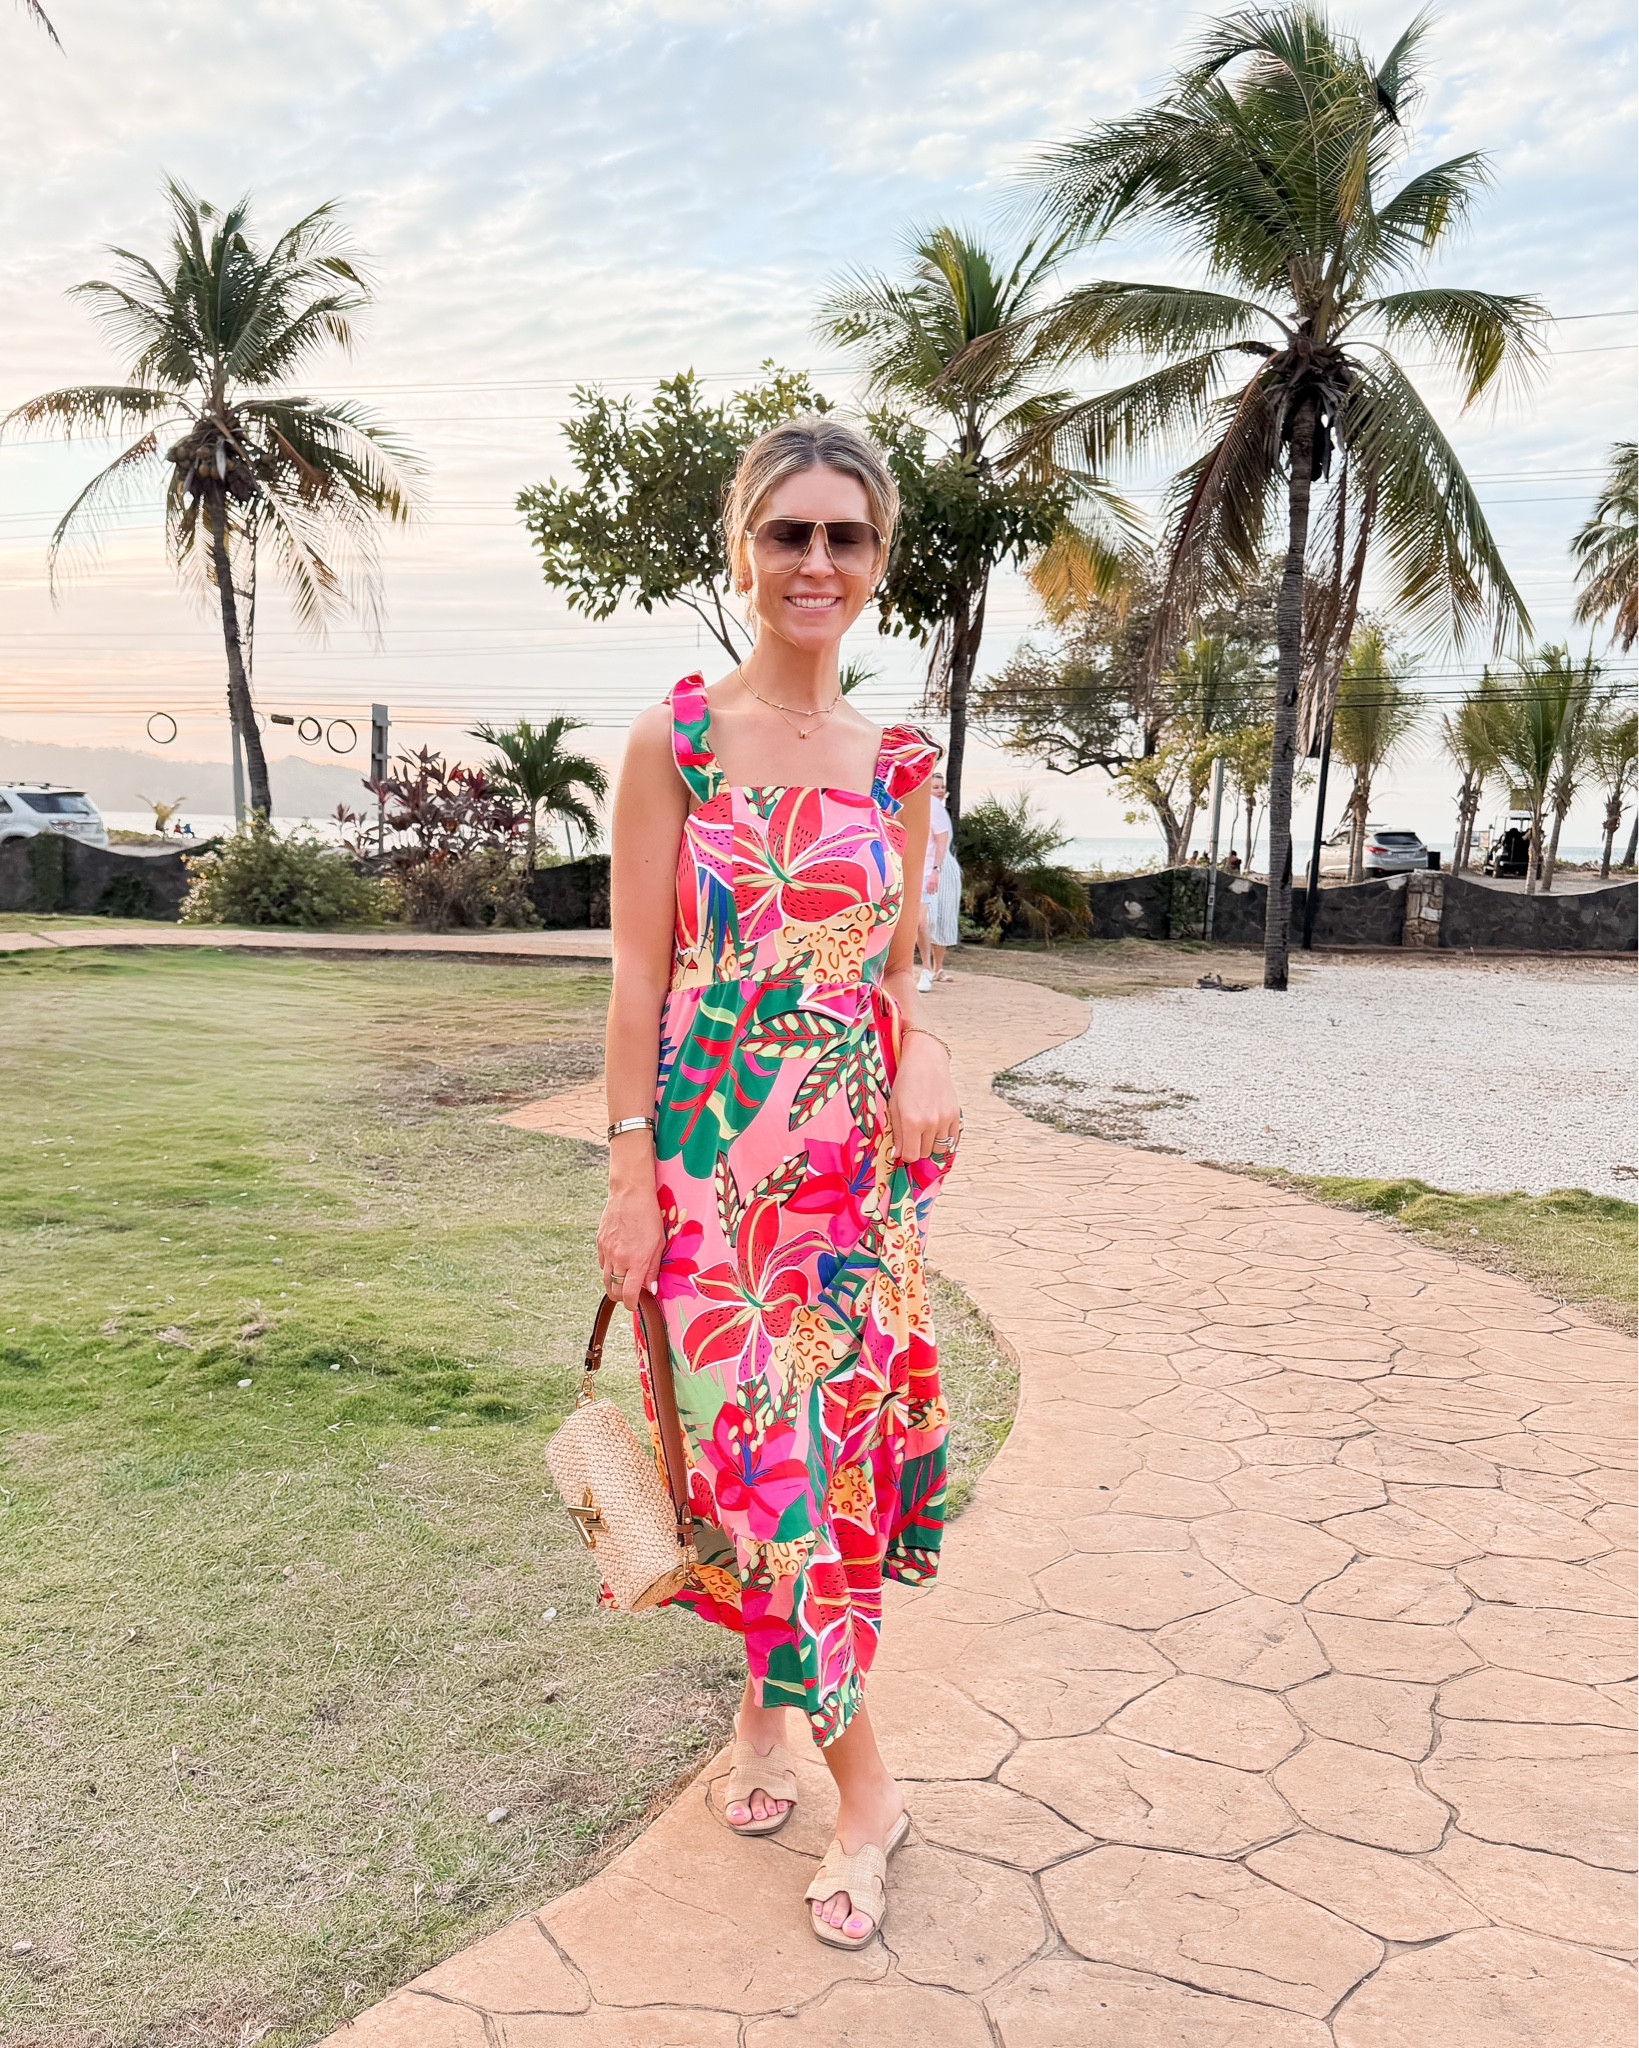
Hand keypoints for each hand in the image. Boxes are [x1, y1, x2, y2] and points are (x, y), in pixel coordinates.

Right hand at [595, 1177, 665, 1309]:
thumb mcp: (658, 1244)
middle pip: (614, 1291)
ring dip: (613, 1286)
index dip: (632, 1305)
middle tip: (631, 1296)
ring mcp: (607, 1251)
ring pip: (605, 1280)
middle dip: (622, 1298)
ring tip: (623, 1284)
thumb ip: (653, 1269)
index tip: (635, 1307)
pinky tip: (617, 1265)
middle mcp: (619, 1259)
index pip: (630, 1294)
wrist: (630, 1195)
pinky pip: (602, 1264)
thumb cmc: (649, 1217)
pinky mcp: (599, 1243)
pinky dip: (608, 1269)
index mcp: (636, 1261)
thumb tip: (652, 1289)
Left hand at [888, 1033, 959, 1162]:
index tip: (903, 1148)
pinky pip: (952, 1139)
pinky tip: (936, 1130)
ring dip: (930, 1144)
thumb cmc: (906, 1082)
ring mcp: (945, 1119)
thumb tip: (897, 1155)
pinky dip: (944, 1139)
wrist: (926, 1062)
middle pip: (925, 1153)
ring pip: (939, 1148)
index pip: (911, 1156)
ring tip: (924, 1132)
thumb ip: (897, 1133)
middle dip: (917, 1148)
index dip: (905, 1155)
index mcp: (912, 1122)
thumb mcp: (894, 1107)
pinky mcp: (956, 1115)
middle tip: (912, 1136)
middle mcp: (930, 1123)